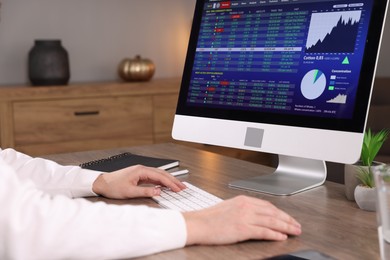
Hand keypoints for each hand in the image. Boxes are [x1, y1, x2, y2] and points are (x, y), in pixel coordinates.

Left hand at [92, 165, 185, 198]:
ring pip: (159, 174)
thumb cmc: (113, 187)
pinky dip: (162, 181)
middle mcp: (142, 169)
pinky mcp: (139, 175)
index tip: (178, 189)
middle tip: (183, 187)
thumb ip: (146, 192)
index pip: (160, 176)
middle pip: (162, 173)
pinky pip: (154, 177)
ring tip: (178, 186)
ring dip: (169, 180)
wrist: (102, 183)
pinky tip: (166, 185)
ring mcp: (141, 171)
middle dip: (173, 180)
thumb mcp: (130, 192)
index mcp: (141, 171)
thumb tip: (159, 192)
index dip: (171, 183)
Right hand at [183, 195, 300, 244]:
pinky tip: (281, 237)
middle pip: (273, 212)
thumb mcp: (228, 207)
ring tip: (294, 232)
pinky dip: (275, 234)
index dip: (280, 212)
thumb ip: (242, 209)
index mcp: (243, 200)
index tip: (287, 218)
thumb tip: (254, 214)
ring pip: (272, 221)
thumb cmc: (209, 218)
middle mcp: (245, 206)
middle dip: (287, 220)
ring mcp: (245, 217)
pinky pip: (263, 232)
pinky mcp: (242, 229)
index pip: (267, 205)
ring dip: (286, 227)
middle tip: (297, 226)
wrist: (198, 224)